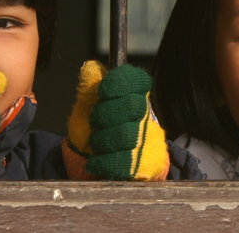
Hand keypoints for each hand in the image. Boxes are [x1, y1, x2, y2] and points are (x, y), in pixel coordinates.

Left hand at [63, 61, 168, 180]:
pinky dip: (103, 162)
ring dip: (102, 140)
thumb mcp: (86, 107)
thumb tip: (91, 67)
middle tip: (95, 123)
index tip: (102, 91)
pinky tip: (95, 162)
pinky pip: (126, 162)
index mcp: (134, 96)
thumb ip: (89, 86)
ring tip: (96, 145)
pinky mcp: (150, 166)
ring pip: (128, 134)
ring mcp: (151, 141)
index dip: (120, 82)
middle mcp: (147, 116)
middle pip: (133, 106)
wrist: (97, 170)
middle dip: (105, 114)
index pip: (137, 80)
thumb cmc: (95, 133)